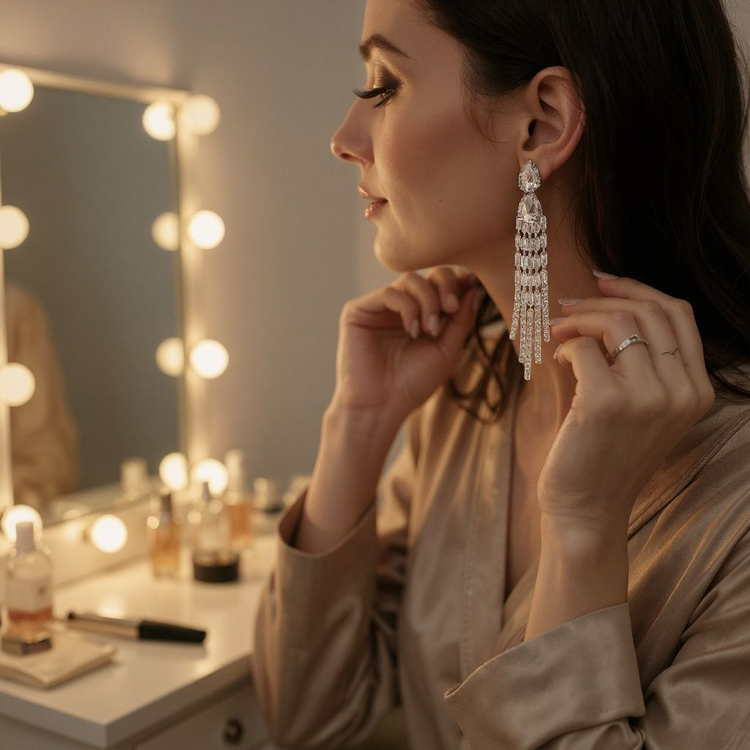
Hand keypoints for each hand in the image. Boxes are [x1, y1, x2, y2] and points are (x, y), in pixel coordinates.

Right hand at [331, 267, 479, 421]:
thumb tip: (472, 284)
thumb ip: (461, 319)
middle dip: (445, 286)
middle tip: (452, 310)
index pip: (440, 282)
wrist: (382, 406)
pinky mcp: (358, 310)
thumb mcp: (447, 350)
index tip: (472, 284)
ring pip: (410, 279)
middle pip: (427, 273)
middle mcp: (399, 306)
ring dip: (428, 301)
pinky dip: (408, 309)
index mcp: (420, 313)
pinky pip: (389, 293)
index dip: (457, 280)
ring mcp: (378, 307)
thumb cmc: (413, 383)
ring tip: (431, 330)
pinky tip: (413, 332)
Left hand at [536, 273, 715, 532]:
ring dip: (578, 320)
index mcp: (697, 389)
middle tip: (566, 306)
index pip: (678, 313)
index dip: (637, 287)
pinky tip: (556, 363)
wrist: (587, 510)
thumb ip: (643, 364)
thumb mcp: (643, 408)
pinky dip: (564, 347)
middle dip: (602, 299)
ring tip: (556, 333)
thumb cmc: (606, 456)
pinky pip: (584, 347)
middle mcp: (682, 391)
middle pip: (649, 310)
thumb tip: (609, 306)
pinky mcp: (607, 402)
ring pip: (618, 322)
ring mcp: (648, 397)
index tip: (601, 282)